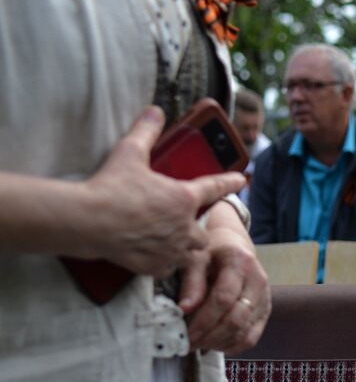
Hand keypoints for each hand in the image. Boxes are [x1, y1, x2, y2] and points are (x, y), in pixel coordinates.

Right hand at [76, 107, 246, 274]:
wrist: (88, 221)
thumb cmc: (110, 188)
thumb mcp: (129, 153)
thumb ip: (145, 132)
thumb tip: (155, 112)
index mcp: (183, 198)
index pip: (214, 188)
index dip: (230, 182)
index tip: (241, 180)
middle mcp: (184, 227)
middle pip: (202, 232)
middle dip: (196, 228)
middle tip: (181, 222)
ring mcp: (171, 249)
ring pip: (190, 253)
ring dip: (185, 248)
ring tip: (170, 241)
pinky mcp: (155, 266)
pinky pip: (168, 268)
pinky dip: (164, 263)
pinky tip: (154, 256)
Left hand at [178, 201, 269, 353]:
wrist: (233, 246)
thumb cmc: (211, 251)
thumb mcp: (196, 257)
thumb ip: (191, 282)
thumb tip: (183, 310)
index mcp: (240, 263)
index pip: (223, 298)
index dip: (203, 319)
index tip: (184, 332)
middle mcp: (258, 282)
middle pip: (236, 319)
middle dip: (209, 336)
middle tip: (187, 343)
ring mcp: (265, 299)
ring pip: (244, 333)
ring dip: (218, 343)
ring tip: (197, 344)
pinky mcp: (265, 313)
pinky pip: (251, 339)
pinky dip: (231, 347)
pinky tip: (213, 345)